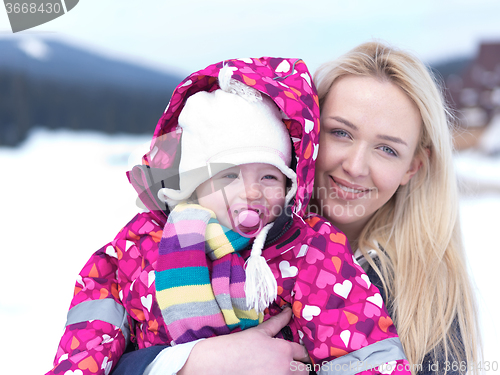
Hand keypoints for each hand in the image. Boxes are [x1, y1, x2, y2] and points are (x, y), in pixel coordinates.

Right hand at [178, 307, 309, 374]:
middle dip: (299, 367)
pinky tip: (269, 373)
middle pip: (304, 371)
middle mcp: (285, 368)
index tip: (297, 353)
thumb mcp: (259, 332)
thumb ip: (277, 322)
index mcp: (284, 351)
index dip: (301, 352)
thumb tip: (288, 311)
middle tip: (289, 363)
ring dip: (291, 374)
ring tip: (278, 368)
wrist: (218, 364)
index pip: (304, 353)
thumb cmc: (238, 346)